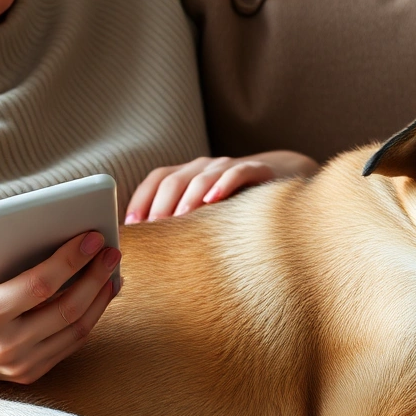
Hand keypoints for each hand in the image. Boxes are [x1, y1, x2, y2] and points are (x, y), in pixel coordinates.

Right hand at [0, 231, 121, 384]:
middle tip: (112, 252)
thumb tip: (23, 224)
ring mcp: (19, 364)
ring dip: (100, 299)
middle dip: (95, 277)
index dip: (71, 260)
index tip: (93, 238)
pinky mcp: (29, 373)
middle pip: (67, 309)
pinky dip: (90, 318)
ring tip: (113, 272)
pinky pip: (70, 345)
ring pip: (76, 330)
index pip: (40, 285)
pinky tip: (100, 295)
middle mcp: (5, 345)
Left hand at [125, 151, 318, 223]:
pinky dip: (223, 184)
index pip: (158, 178)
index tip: (131, 224)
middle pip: (174, 179)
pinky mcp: (257, 170)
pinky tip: (213, 200)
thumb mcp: (206, 211)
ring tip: (178, 218)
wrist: (284, 179)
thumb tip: (152, 249)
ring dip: (187, 197)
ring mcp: (229, 166)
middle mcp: (204, 167)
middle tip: (153, 228)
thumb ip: (183, 222)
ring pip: (202, 176)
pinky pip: (237, 173)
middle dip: (160, 204)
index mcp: (188, 174)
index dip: (141, 199)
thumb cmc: (238, 203)